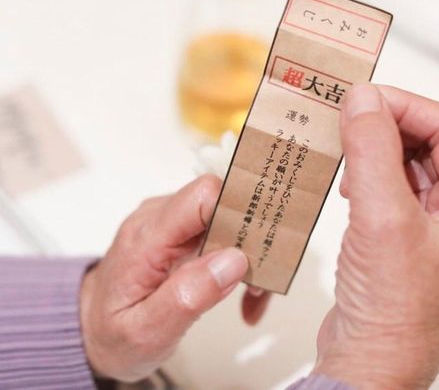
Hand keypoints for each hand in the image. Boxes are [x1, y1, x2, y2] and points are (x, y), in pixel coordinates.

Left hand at [80, 175, 269, 381]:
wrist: (91, 326)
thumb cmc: (112, 330)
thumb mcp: (145, 331)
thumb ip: (187, 297)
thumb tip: (233, 261)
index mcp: (147, 236)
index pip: (202, 195)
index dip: (236, 210)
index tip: (257, 243)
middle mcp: (160, 219)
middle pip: (222, 204)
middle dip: (251, 240)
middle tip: (259, 280)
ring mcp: (173, 224)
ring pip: (229, 220)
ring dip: (249, 257)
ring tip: (252, 296)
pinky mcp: (183, 233)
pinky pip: (222, 234)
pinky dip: (239, 262)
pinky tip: (242, 293)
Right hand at [314, 85, 438, 388]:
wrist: (371, 364)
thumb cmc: (393, 310)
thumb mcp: (382, 218)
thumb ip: (373, 151)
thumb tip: (363, 98)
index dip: (406, 106)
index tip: (364, 97)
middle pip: (430, 140)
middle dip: (388, 124)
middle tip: (349, 114)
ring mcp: (436, 223)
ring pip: (408, 159)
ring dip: (375, 146)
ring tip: (345, 144)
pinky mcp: (408, 232)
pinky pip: (392, 183)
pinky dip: (368, 170)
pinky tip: (348, 177)